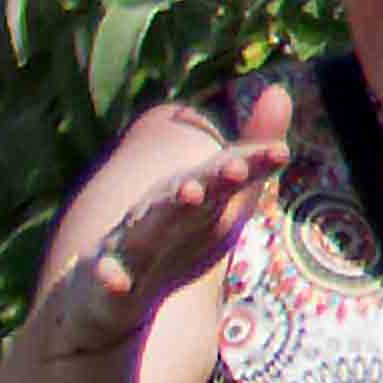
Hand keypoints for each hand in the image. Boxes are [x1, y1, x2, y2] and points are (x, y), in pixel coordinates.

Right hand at [22, 80, 290, 365]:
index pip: (223, 176)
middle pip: (185, 193)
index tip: (280, 154)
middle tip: (237, 168)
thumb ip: (250, 156)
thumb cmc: (173, 235)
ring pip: (147, 227)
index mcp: (190, 197)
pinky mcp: (105, 281)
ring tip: (190, 196)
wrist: (101, 292)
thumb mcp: (221, 201)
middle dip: (209, 179)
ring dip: (167, 212)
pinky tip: (118, 281)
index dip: (250, 164)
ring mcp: (128, 245)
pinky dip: (111, 278)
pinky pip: (107, 280)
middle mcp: (158, 213)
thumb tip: (280, 90)